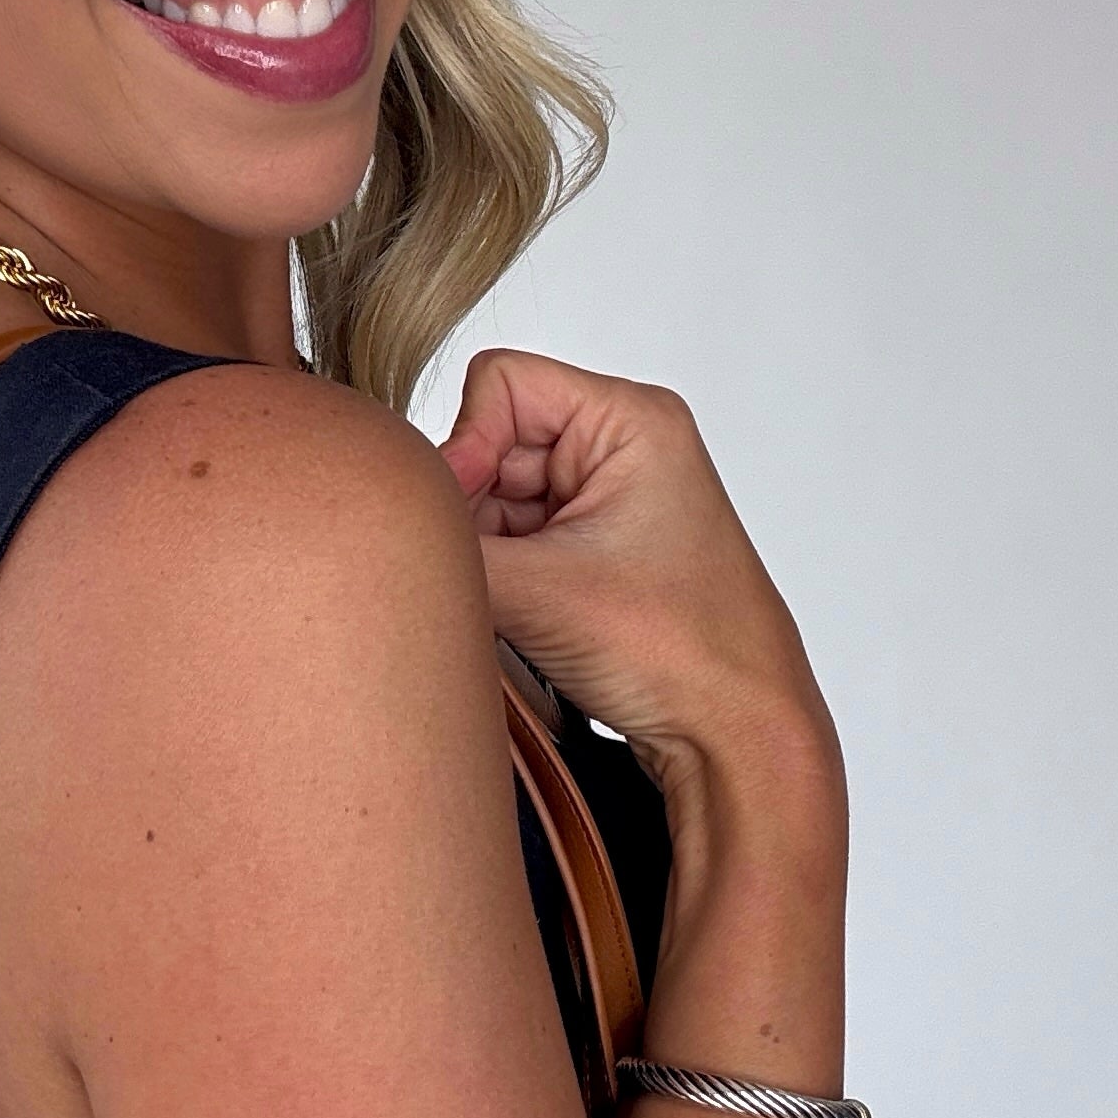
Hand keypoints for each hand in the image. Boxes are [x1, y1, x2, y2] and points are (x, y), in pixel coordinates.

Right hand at [436, 349, 840, 823]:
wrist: (736, 734)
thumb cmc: (682, 655)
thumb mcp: (536, 591)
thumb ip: (447, 546)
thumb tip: (381, 526)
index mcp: (631, 419)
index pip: (499, 382)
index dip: (465, 446)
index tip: (467, 520)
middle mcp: (623, 445)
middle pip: (494, 440)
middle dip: (475, 508)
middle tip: (495, 574)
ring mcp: (609, 498)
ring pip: (497, 495)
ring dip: (490, 550)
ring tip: (523, 605)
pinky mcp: (597, 547)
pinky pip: (517, 537)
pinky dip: (505, 575)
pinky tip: (527, 618)